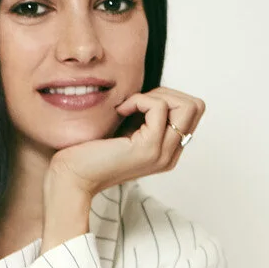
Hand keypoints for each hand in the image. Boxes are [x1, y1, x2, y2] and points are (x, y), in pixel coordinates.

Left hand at [45, 86, 204, 201]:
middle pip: (196, 106)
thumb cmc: (91, 151)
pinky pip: (159, 107)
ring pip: (187, 105)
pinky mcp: (149, 148)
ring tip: (129, 107)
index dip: (167, 98)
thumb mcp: (126, 128)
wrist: (72, 176)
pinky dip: (139, 99)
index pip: (192, 111)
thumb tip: (157, 90)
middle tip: (136, 103)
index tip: (138, 105)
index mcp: (167, 151)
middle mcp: (170, 155)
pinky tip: (120, 110)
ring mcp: (162, 154)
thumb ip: (145, 115)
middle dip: (166, 93)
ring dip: (156, 95)